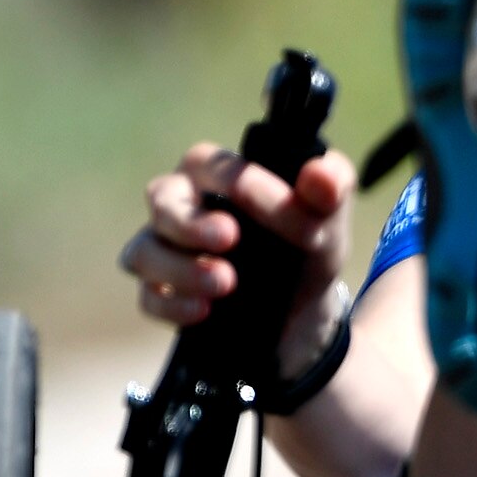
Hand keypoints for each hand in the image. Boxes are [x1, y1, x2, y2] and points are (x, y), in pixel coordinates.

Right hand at [121, 142, 356, 369]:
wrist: (305, 309)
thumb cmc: (308, 246)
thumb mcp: (329, 220)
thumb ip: (331, 189)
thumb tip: (322, 175)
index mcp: (218, 173)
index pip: (213, 165)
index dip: (247, 185)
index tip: (289, 219)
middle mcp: (182, 205)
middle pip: (161, 198)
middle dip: (190, 221)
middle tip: (229, 238)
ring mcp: (166, 250)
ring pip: (145, 250)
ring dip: (181, 267)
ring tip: (225, 283)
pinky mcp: (163, 293)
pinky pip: (150, 296)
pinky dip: (173, 304)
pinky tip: (203, 311)